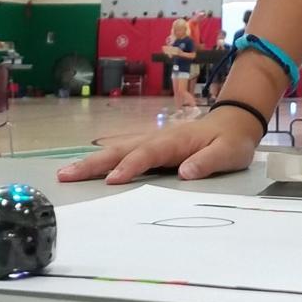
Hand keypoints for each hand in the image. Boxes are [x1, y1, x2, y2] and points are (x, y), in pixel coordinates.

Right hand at [56, 107, 260, 184]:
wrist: (236, 121)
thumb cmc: (232, 140)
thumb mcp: (229, 153)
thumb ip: (208, 161)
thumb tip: (185, 172)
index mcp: (176, 141)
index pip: (149, 154)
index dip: (130, 166)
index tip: (112, 180)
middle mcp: (159, 138)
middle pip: (123, 149)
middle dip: (95, 163)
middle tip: (66, 175)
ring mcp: (154, 140)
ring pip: (119, 149)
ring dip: (92, 160)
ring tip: (66, 172)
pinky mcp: (153, 145)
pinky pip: (124, 150)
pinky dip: (104, 157)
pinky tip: (86, 165)